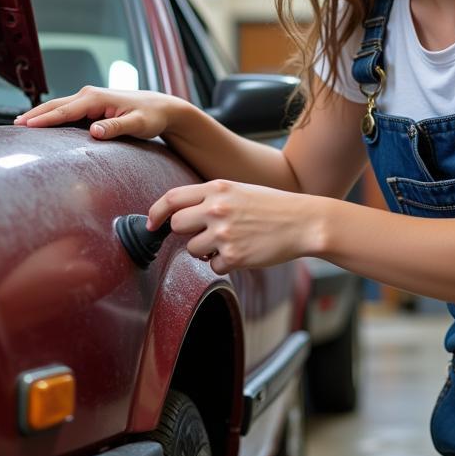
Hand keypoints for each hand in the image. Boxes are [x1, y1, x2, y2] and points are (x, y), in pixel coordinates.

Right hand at [14, 85, 179, 140]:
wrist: (162, 107)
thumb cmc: (152, 116)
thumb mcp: (138, 124)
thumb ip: (116, 126)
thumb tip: (94, 131)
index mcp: (96, 98)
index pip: (65, 110)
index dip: (45, 119)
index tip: (26, 126)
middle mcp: (89, 94)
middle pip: (55, 105)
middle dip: (34, 114)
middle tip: (13, 126)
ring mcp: (89, 99)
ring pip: (58, 106)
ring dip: (39, 114)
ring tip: (20, 124)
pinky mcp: (91, 105)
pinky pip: (66, 110)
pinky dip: (51, 115)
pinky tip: (41, 123)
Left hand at [148, 180, 322, 274]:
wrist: (303, 222)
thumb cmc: (272, 206)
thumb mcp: (238, 190)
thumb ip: (210, 198)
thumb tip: (180, 214)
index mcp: (217, 188)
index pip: (172, 198)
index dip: (156, 212)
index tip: (151, 223)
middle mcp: (217, 209)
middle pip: (177, 225)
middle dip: (186, 233)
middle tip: (204, 234)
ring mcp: (224, 233)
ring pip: (193, 249)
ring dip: (206, 251)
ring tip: (231, 242)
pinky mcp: (234, 255)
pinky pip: (214, 267)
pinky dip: (225, 264)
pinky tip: (244, 252)